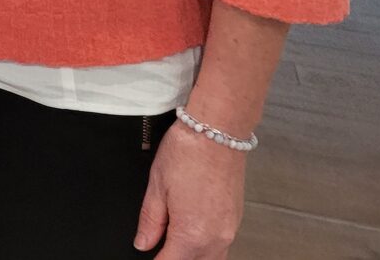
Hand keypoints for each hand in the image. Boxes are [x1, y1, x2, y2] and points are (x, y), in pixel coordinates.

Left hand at [134, 122, 245, 257]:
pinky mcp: (236, 220)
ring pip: (212, 259)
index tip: (147, 254)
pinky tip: (191, 233)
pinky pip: (222, 246)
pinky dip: (206, 247)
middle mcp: (216, 237)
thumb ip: (150, 220)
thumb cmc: (187, 152)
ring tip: (172, 241)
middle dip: (174, 259)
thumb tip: (143, 242)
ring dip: (192, 256)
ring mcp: (230, 230)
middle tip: (158, 246)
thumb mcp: (157, 186)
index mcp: (192, 233)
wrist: (217, 131)